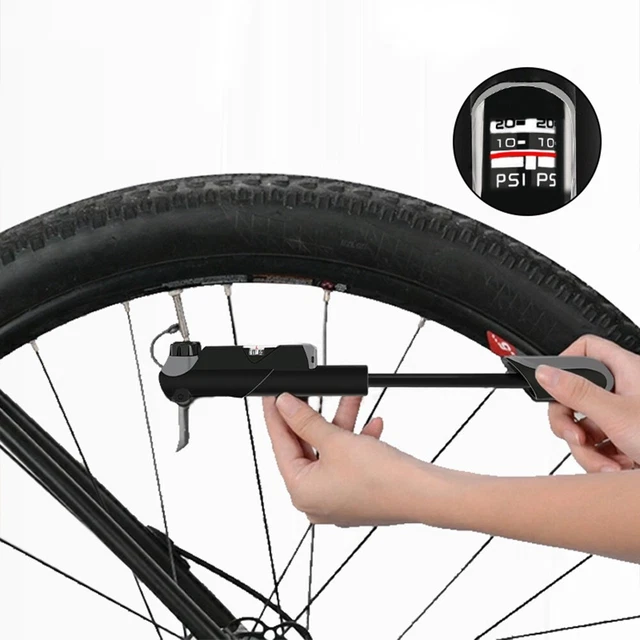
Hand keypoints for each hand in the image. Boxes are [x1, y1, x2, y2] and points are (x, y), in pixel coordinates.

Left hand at [261, 393, 435, 526]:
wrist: (424, 494)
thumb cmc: (382, 479)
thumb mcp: (336, 440)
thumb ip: (305, 420)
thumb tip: (285, 406)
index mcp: (301, 492)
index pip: (280, 445)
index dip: (276, 416)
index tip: (272, 397)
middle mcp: (315, 500)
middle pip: (306, 447)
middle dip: (315, 416)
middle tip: (307, 392)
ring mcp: (337, 498)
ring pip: (330, 451)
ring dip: (341, 424)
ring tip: (350, 399)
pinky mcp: (357, 493)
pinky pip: (347, 461)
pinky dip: (355, 441)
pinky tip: (371, 424)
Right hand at [535, 334, 639, 472]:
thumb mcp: (618, 415)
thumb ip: (577, 392)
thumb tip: (546, 372)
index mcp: (627, 372)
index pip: (587, 350)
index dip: (566, 361)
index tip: (552, 383)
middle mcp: (623, 393)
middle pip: (574, 395)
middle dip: (569, 423)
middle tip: (573, 435)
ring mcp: (621, 419)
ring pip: (581, 427)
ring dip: (587, 452)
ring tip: (607, 464)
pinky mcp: (621, 444)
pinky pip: (593, 448)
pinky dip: (598, 462)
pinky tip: (614, 470)